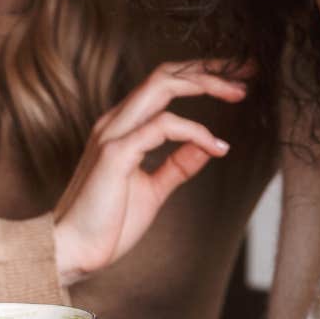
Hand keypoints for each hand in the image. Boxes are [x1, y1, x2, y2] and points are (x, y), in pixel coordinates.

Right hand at [51, 60, 246, 284]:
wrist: (72, 250)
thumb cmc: (106, 224)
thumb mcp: (153, 190)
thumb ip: (177, 166)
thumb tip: (207, 147)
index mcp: (123, 127)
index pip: (164, 84)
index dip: (202, 75)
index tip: (238, 80)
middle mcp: (116, 121)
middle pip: (166, 74)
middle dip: (209, 68)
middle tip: (248, 73)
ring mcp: (114, 134)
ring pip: (162, 86)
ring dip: (205, 84)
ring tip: (239, 94)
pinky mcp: (115, 153)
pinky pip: (162, 126)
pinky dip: (195, 131)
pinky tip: (216, 146)